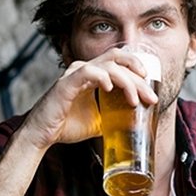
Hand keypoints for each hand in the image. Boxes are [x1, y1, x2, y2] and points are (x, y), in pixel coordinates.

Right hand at [23, 47, 157, 152]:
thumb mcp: (98, 120)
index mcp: (93, 74)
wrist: (42, 136)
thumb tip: (135, 123)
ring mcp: (76, 74)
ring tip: (134, 100)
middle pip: (119, 60)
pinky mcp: (66, 83)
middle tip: (151, 96)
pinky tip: (110, 88)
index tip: (152, 92)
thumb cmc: (66, 125)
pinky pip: (87, 72)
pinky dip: (101, 77)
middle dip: (138, 76)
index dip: (138, 73)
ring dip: (126, 81)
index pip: (121, 64)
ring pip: (108, 66)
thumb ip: (113, 115)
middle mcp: (86, 69)